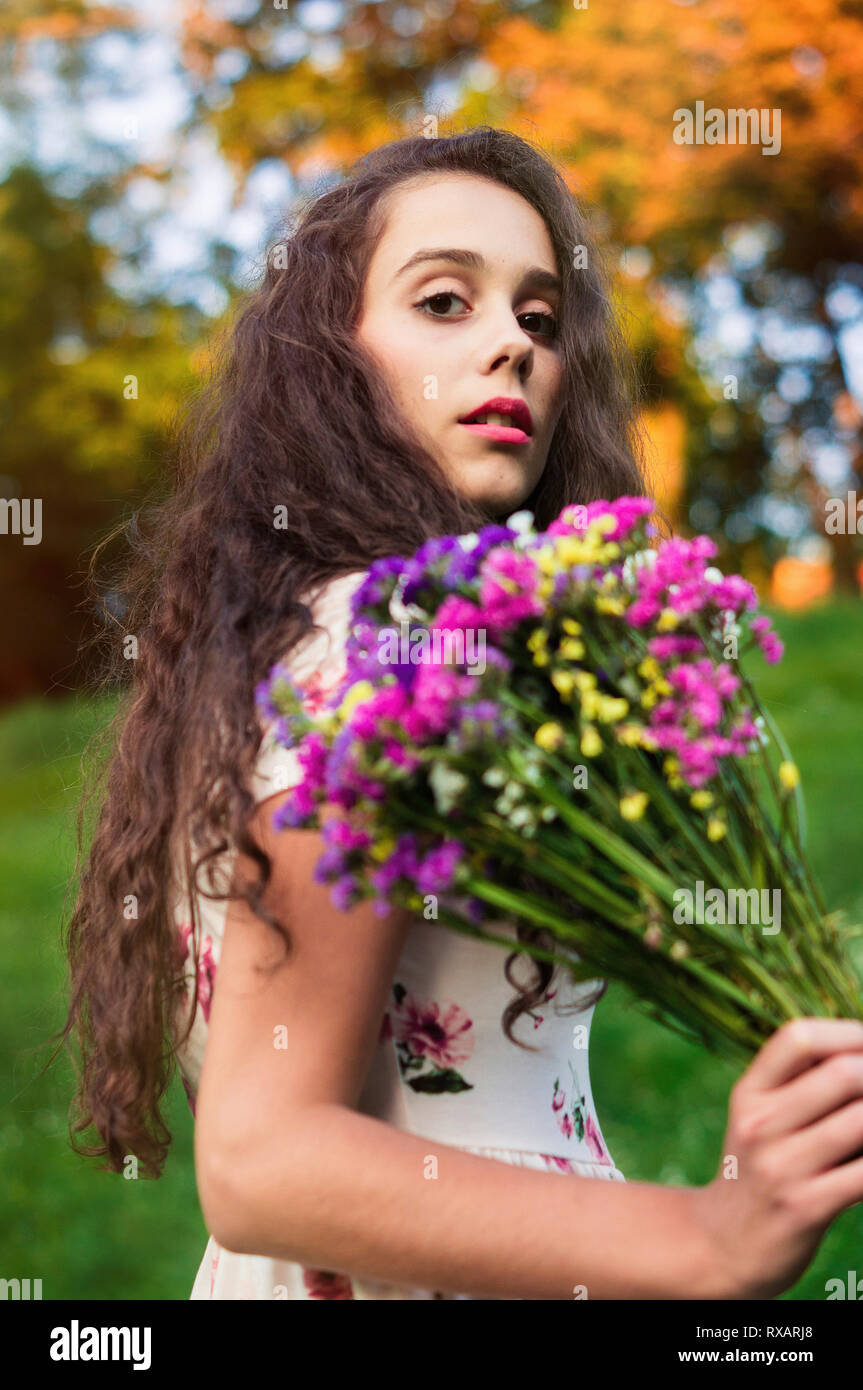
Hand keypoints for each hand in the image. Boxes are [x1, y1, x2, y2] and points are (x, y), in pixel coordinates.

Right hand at [687, 1017, 862, 1298]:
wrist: (723, 1246)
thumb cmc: (758, 1171)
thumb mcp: (759, 1119)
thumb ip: (801, 1084)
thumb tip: (860, 1055)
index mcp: (750, 1093)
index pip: (799, 1037)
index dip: (849, 1033)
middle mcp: (761, 1123)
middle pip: (842, 1073)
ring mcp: (781, 1166)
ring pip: (860, 1121)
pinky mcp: (805, 1206)